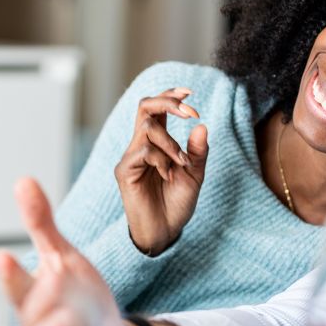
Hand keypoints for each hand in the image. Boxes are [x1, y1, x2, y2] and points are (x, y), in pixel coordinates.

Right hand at [0, 178, 150, 325]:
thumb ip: (41, 226)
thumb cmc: (82, 301)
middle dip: (53, 293)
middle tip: (66, 281)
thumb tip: (22, 181)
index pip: (15, 285)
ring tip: (84, 317)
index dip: (10, 273)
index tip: (3, 255)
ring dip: (71, 320)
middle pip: (36, 309)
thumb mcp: (66, 259)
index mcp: (30, 300)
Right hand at [113, 88, 208, 255]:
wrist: (164, 233)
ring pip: (147, 128)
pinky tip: (169, 176)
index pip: (156, 108)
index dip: (170, 95)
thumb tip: (201, 124)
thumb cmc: (176, 204)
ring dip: (171, 143)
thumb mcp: (194, 175)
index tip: (189, 91)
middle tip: (190, 112)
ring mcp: (130, 158)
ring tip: (182, 164)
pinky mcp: (124, 172)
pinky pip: (143, 152)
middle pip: (145, 106)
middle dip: (168, 102)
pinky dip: (162, 160)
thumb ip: (197, 151)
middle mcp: (139, 146)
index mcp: (155, 144)